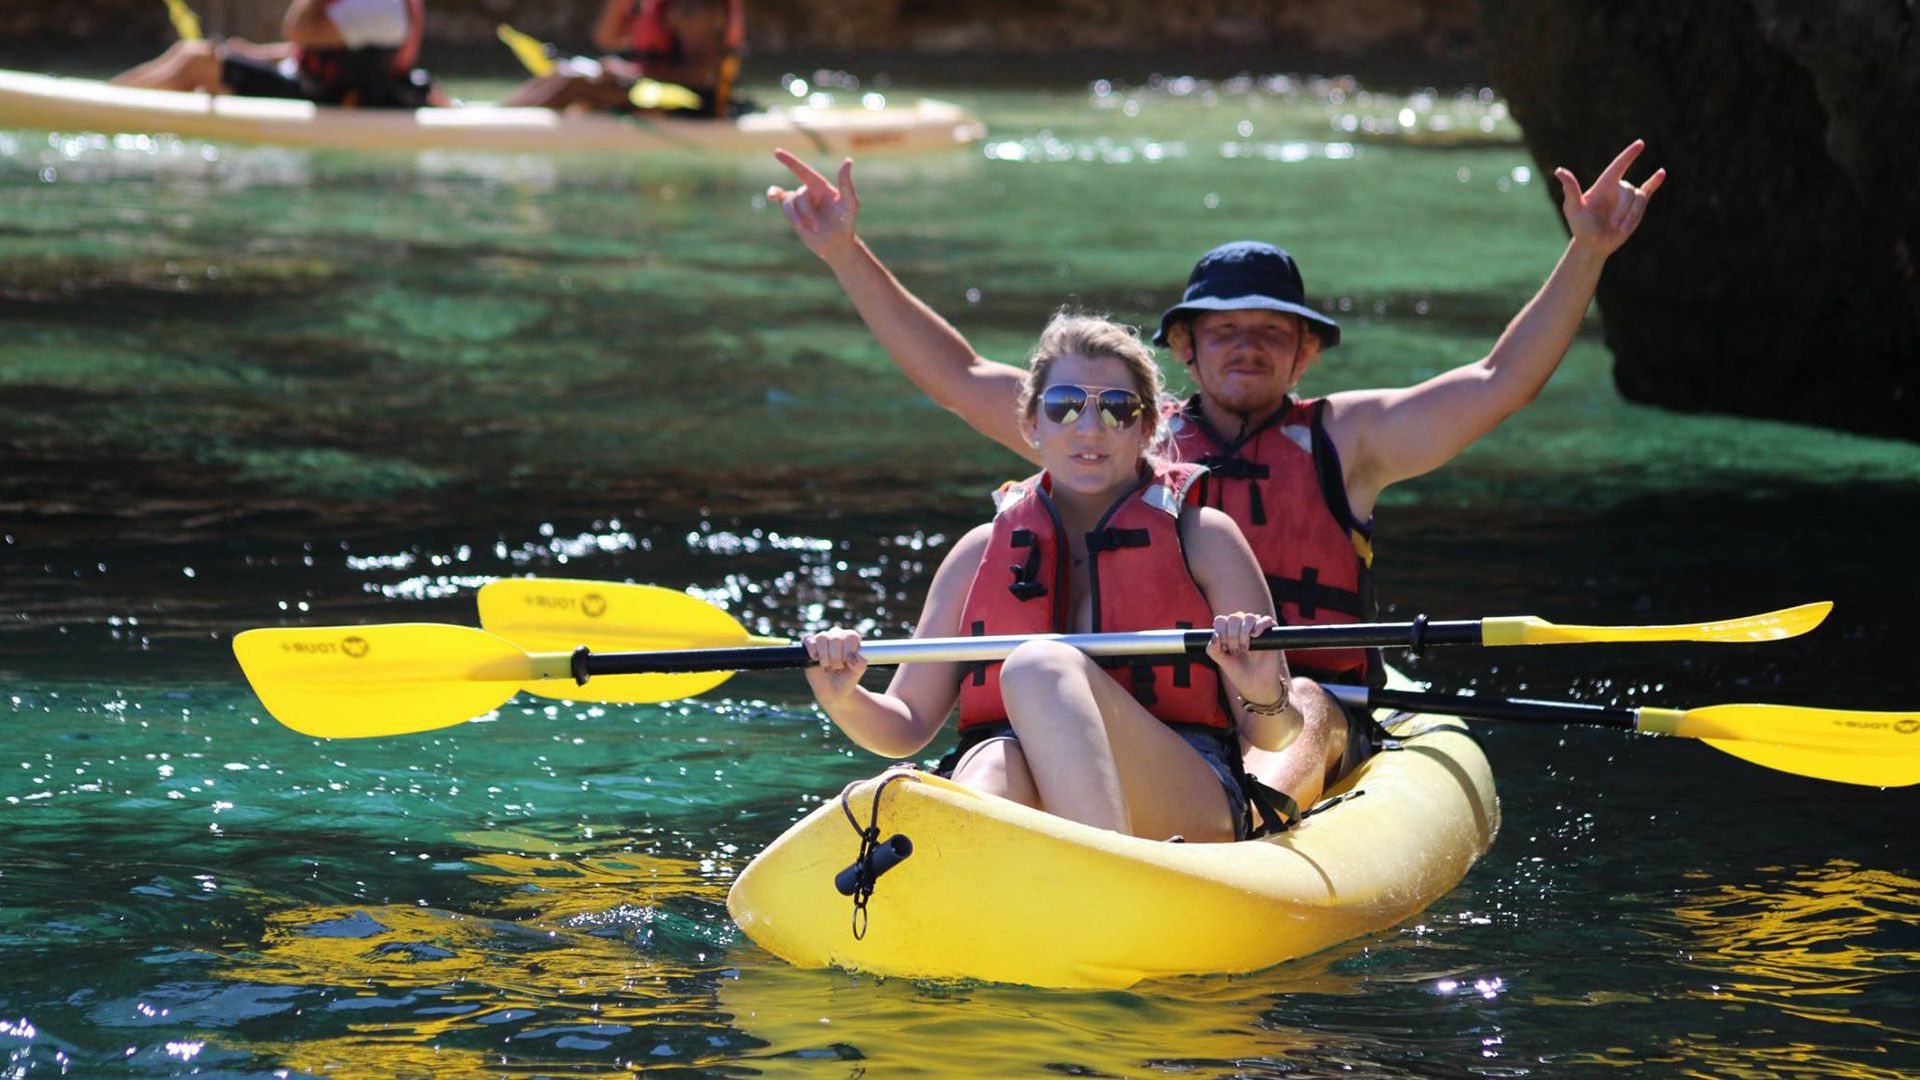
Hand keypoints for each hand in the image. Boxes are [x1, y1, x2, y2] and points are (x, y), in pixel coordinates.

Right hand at [767, 149, 859, 260]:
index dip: (790, 162)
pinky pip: (781, 201)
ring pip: (789, 204)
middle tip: (817, 227)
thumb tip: (847, 160)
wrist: (835, 244)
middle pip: (799, 197)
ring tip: (807, 229)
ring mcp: (799, 202)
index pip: (803, 171)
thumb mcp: (849, 203)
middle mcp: (809, 191)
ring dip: (796, 217)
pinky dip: (774, 195)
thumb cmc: (845, 223)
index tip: (776, 152)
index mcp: (820, 186)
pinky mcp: (793, 212)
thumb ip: (846, 183)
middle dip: (807, 213)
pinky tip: (772, 195)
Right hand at [802, 626, 866, 705]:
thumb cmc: (846, 679)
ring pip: (822, 638)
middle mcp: (837, 635)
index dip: (848, 651)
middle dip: (836, 657)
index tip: (848, 663)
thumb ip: (860, 665)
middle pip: (836, 638)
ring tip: (827, 666)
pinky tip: (815, 659)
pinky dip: (812, 650)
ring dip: (824, 656)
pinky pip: (808, 640)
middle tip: (837, 668)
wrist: (832, 690)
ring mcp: (823, 638)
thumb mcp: (856, 674)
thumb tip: (853, 657)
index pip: (851, 636)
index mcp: (851, 639)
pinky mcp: (810, 644)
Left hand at [1205, 612, 1287, 709]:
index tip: (1224, 648)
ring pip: (1249, 617)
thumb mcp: (1222, 661)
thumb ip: (1213, 649)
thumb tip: (1214, 636)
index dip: (1220, 631)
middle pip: (1234, 618)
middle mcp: (1242, 626)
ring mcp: (1257, 628)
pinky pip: (1266, 620)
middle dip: (1232, 635)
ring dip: (1244, 632)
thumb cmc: (1239, 671)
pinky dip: (1259, 625)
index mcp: (1229, 631)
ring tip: (1245, 649)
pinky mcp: (1271, 633)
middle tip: (1235, 651)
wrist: (1256, 685)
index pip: (1221, 620)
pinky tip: (1254, 635)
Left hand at [1556, 139, 1665, 256]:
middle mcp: (1616, 189)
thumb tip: (1559, 170)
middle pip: (1628, 191)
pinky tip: (1661, 172)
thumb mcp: (1573, 208)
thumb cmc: (1580, 227)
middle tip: (1613, 224)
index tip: (1640, 143)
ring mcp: (1627, 198)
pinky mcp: (1635, 208)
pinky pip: (1648, 192)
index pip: (1618, 166)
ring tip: (1620, 229)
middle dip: (1623, 210)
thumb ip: (1570, 189)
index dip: (1629, 155)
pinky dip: (1654, 182)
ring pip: (1639, 200)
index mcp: (1603, 185)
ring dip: (1631, 216)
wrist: (1593, 245)